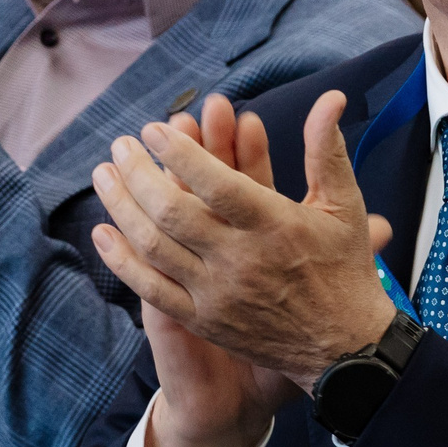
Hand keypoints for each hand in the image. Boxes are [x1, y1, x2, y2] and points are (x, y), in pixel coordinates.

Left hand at [90, 92, 396, 406]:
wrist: (344, 349)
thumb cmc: (345, 270)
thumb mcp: (344, 206)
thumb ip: (326, 150)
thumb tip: (330, 97)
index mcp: (276, 226)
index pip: (217, 183)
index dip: (181, 153)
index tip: (155, 129)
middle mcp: (241, 260)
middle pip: (173, 211)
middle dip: (138, 172)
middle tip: (120, 145)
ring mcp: (217, 294)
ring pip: (154, 246)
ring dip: (121, 206)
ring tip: (104, 175)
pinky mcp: (204, 320)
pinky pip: (152, 289)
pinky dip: (122, 261)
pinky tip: (102, 233)